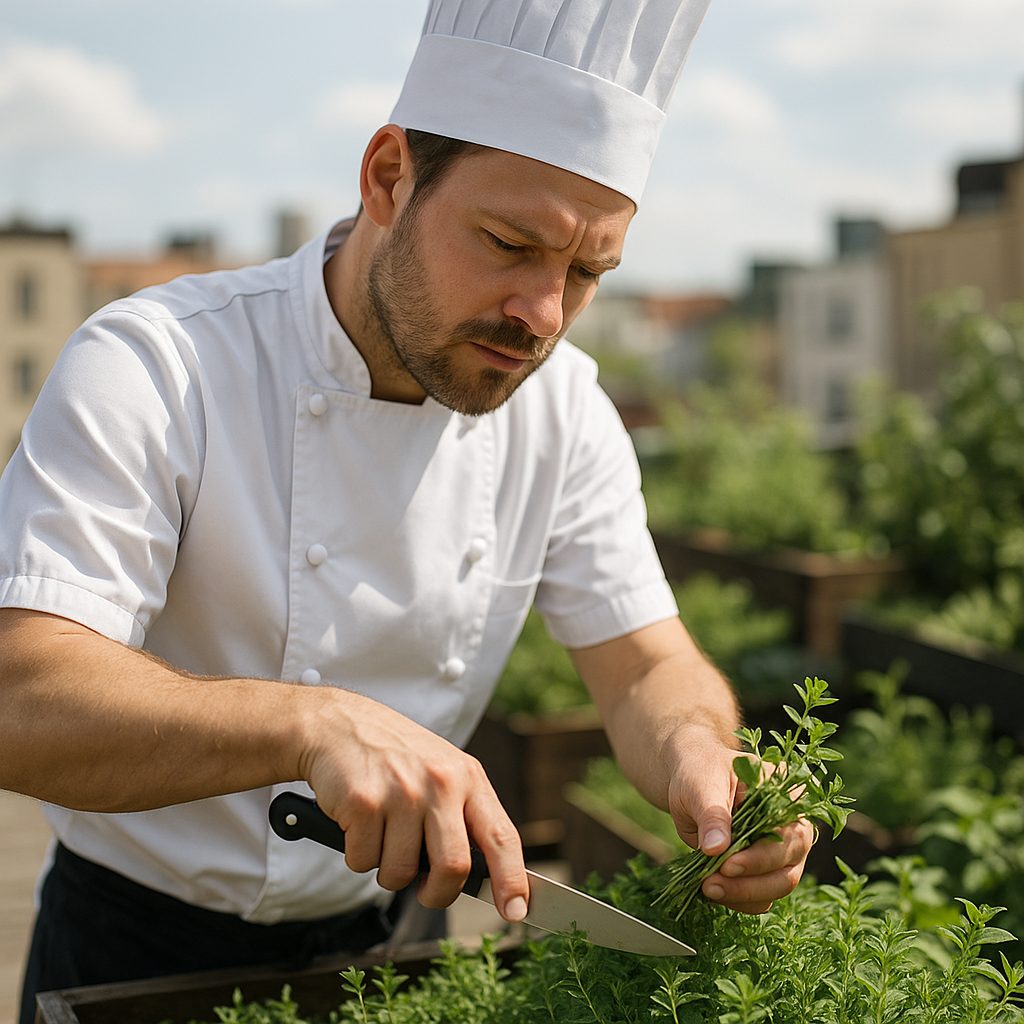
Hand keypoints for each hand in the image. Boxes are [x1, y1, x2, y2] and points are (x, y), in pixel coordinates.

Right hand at [295, 687, 528, 921]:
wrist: (338, 724)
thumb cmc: (395, 757)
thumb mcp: (442, 771)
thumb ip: (463, 815)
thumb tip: (482, 877)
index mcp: (468, 777)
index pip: (502, 836)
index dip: (512, 879)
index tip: (516, 911)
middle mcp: (440, 782)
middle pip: (453, 867)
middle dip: (437, 893)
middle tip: (425, 890)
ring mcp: (402, 792)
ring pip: (400, 873)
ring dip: (388, 870)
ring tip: (383, 833)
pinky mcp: (363, 802)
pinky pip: (363, 861)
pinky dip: (357, 854)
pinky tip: (358, 822)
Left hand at [667, 728, 812, 913]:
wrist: (689, 781)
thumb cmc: (699, 773)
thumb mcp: (702, 785)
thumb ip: (713, 815)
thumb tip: (716, 849)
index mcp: (786, 793)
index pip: (787, 833)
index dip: (761, 856)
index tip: (727, 865)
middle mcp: (793, 823)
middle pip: (788, 864)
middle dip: (751, 882)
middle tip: (712, 885)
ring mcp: (784, 849)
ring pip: (780, 884)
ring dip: (745, 895)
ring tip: (709, 890)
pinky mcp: (767, 868)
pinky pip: (764, 895)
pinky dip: (741, 899)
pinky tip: (715, 892)